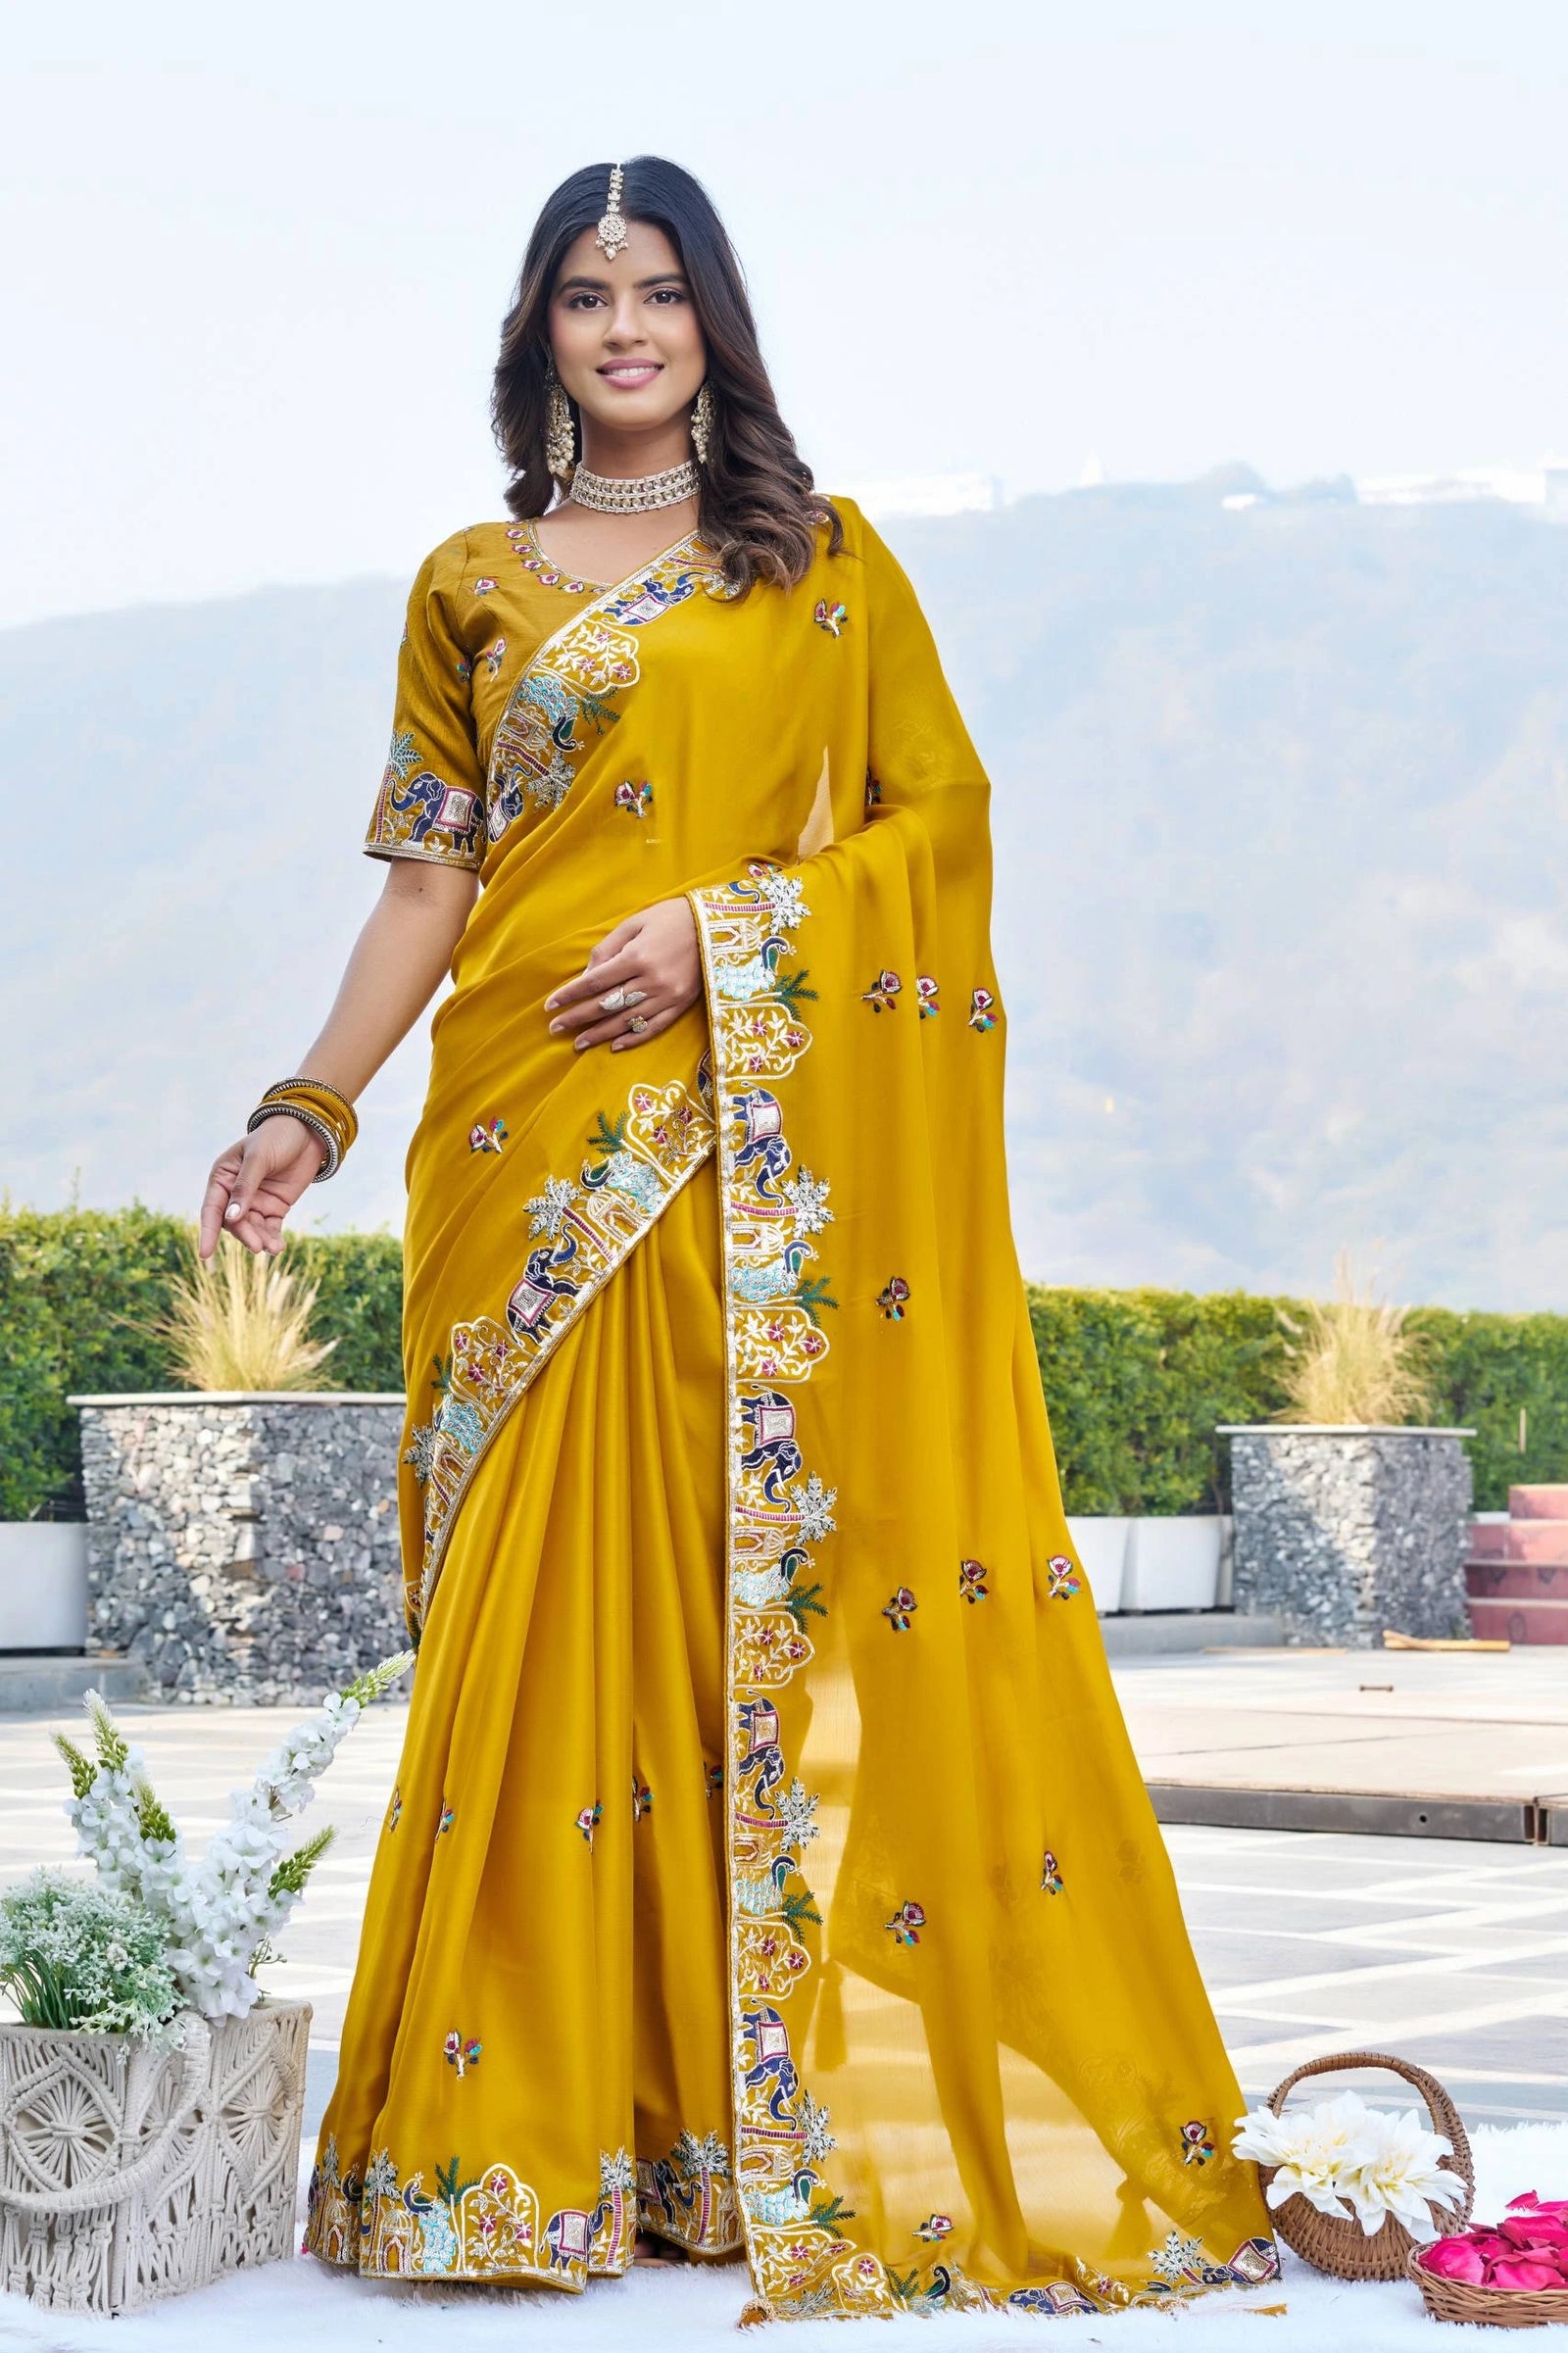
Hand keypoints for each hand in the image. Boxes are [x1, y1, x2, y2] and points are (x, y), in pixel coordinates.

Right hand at [198, 1116, 326, 1258]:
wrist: (308, 1132)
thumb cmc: (276, 1138)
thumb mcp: (258, 1159)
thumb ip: (245, 1187)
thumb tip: (231, 1217)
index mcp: (222, 1177)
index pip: (211, 1208)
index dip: (207, 1231)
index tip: (205, 1254)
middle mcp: (235, 1193)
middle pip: (233, 1223)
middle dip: (244, 1235)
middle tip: (257, 1246)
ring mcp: (255, 1202)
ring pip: (252, 1229)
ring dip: (260, 1240)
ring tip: (273, 1248)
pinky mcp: (274, 1208)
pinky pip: (269, 1229)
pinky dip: (272, 1239)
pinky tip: (278, 1247)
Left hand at [544, 897, 701, 1052]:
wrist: (717, 926)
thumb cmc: (670, 918)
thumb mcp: (634, 923)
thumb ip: (607, 950)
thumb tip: (585, 978)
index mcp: (637, 957)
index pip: (595, 982)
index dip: (570, 995)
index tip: (550, 1005)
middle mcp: (651, 980)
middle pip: (606, 1005)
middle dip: (578, 1018)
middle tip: (555, 1028)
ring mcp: (668, 996)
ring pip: (626, 1021)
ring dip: (600, 1034)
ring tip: (578, 1043)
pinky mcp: (681, 1005)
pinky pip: (653, 1028)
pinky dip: (633, 1038)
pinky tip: (614, 1046)